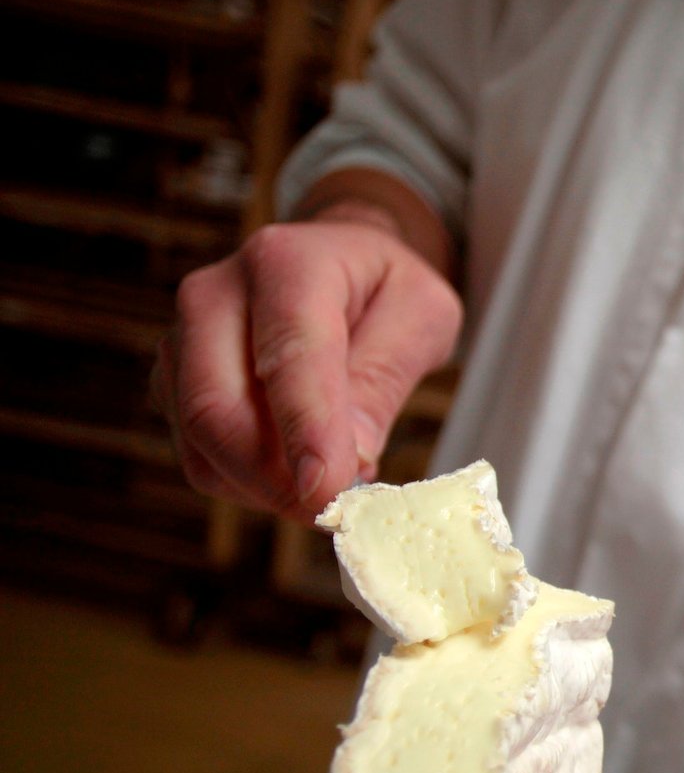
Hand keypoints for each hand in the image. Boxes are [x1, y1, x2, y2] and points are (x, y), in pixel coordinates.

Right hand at [151, 219, 461, 521]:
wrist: (340, 264)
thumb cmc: (384, 290)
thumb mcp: (422, 316)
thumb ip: (385, 378)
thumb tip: (352, 457)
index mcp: (285, 263)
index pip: (287, 357)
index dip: (305, 432)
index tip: (328, 490)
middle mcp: (214, 295)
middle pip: (216, 410)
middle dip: (276, 478)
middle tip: (337, 508)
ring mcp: (181, 341)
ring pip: (202, 444)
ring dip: (264, 487)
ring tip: (328, 484)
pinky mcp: (174, 385)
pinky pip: (200, 457)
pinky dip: (248, 485)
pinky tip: (295, 472)